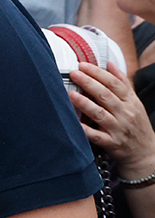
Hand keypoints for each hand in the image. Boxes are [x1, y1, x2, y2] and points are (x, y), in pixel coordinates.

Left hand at [69, 62, 154, 179]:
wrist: (145, 153)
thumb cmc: (136, 125)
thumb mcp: (134, 102)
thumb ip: (122, 83)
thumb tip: (110, 64)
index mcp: (130, 102)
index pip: (114, 84)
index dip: (98, 73)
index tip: (83, 65)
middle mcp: (125, 114)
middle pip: (105, 95)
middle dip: (89, 83)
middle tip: (74, 73)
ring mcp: (118, 129)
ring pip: (100, 114)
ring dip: (85, 103)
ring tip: (71, 94)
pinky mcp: (111, 143)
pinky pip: (97, 136)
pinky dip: (86, 130)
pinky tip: (75, 123)